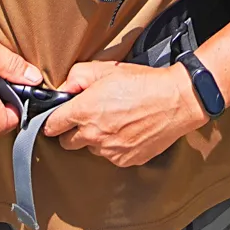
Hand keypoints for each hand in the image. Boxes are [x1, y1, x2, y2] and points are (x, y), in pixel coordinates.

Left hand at [41, 60, 203, 167]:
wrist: (177, 100)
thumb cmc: (144, 82)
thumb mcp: (108, 68)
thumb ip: (79, 75)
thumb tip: (65, 87)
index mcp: (85, 112)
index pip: (52, 126)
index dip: (53, 121)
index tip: (56, 119)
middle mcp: (94, 135)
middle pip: (67, 143)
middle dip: (72, 131)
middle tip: (89, 117)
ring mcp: (110, 151)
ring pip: (91, 149)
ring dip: (96, 139)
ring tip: (115, 121)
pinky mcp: (125, 161)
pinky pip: (111, 156)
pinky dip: (115, 146)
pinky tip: (128, 130)